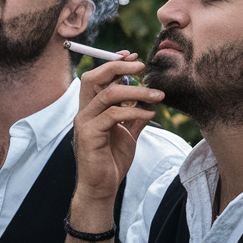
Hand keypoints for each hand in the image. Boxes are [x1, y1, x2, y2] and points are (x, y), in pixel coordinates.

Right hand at [73, 55, 163, 207]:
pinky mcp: (89, 135)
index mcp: (91, 109)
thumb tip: (148, 98)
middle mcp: (84, 112)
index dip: (114, 63)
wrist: (102, 186)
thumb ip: (134, 115)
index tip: (134, 56)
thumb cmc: (112, 160)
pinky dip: (135, 112)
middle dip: (118, 67)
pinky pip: (113, 115)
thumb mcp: (128, 133)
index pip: (98, 77)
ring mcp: (84, 122)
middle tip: (142, 66)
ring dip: (136, 91)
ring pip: (108, 94)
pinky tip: (150, 115)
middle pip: (94, 77)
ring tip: (158, 95)